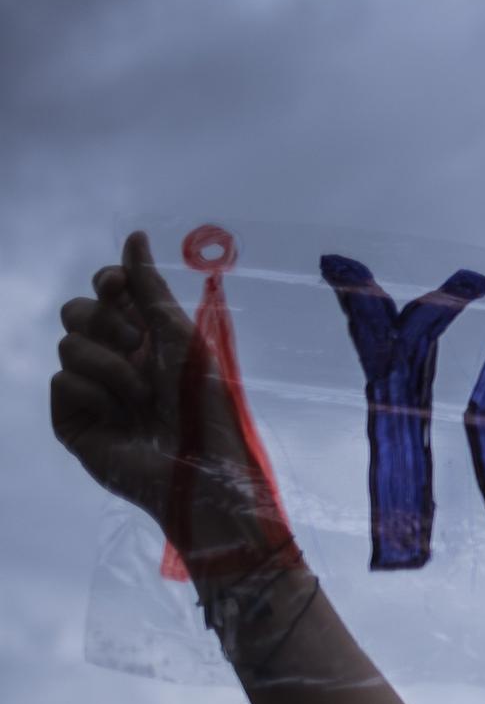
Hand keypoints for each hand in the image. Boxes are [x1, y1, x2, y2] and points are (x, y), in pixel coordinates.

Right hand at [52, 231, 287, 577]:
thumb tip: (135, 236)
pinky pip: (60, 381)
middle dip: (106, 323)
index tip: (119, 286)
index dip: (108, 283)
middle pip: (77, 311)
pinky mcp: (72, 420)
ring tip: (141, 395)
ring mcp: (92, 390)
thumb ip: (150, 290)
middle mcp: (116, 359)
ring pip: (68, 344)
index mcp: (147, 337)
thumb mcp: (181, 339)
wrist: (201, 467)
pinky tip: (120, 414)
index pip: (108, 292)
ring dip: (109, 364)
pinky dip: (93, 392)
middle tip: (140, 349)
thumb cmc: (205, 405)